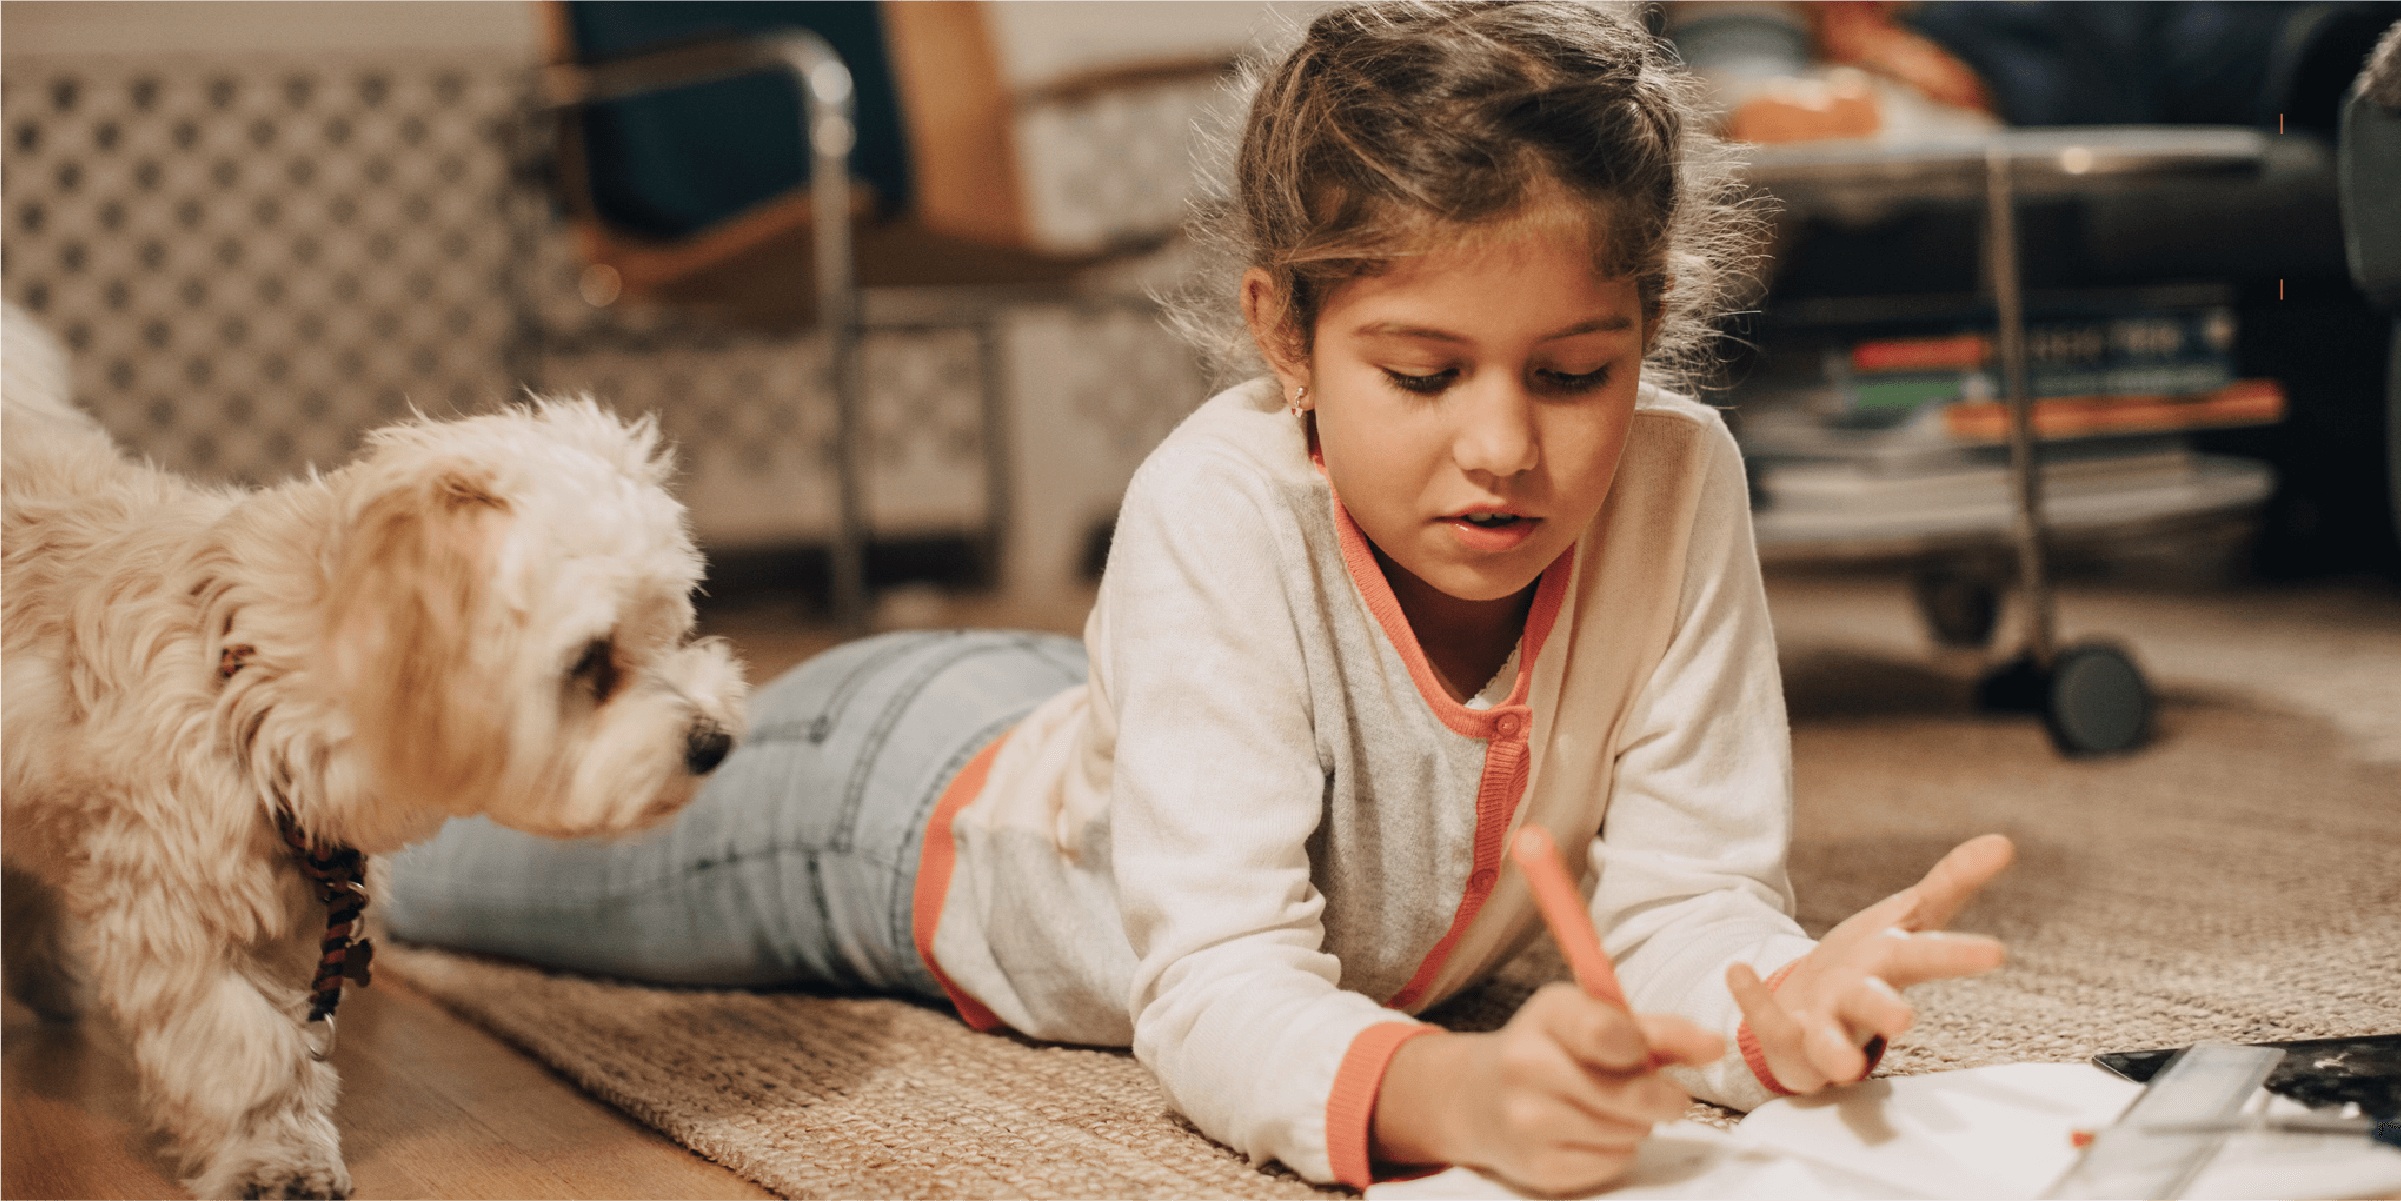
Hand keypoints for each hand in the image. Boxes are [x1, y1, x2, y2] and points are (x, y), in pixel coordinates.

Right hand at [1374, 984, 1723, 1194]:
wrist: (1477, 1096)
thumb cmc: (1553, 1049)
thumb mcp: (1595, 1020)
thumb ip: (1658, 1031)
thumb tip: (1716, 1046)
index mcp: (1547, 1015)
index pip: (1609, 1033)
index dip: (1645, 1047)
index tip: (1648, 1053)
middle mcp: (1526, 1064)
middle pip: (1632, 1094)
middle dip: (1662, 1097)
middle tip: (1667, 1096)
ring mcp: (1527, 1120)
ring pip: (1628, 1133)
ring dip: (1637, 1124)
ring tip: (1612, 1110)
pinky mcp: (1537, 1166)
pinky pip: (1612, 1163)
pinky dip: (1617, 1151)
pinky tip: (1593, 1134)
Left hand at [1728, 833, 2013, 1093]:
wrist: (1811, 1011)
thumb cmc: (1868, 963)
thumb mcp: (1906, 916)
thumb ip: (1950, 883)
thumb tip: (2004, 841)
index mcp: (1890, 965)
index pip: (1926, 956)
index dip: (1958, 956)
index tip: (1995, 952)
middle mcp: (1859, 1001)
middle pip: (1874, 1004)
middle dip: (1886, 1011)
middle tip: (1903, 1022)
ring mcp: (1823, 1027)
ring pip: (1830, 1042)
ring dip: (1835, 1047)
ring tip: (1845, 1063)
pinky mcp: (1786, 1043)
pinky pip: (1768, 1025)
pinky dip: (1753, 1000)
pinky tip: (1736, 971)